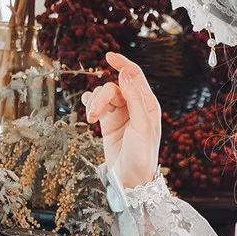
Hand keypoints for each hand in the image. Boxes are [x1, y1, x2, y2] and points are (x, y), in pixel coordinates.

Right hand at [82, 51, 161, 188]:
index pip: (134, 76)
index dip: (122, 64)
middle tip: (94, 113)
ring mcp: (120, 113)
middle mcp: (134, 106)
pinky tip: (89, 114)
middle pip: (113, 87)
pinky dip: (90, 105)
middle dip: (101, 96)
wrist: (130, 179)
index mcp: (147, 104)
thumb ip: (134, 99)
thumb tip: (124, 74)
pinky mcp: (107, 122)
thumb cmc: (141, 155)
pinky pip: (96, 104)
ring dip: (94, 103)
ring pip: (102, 95)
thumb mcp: (142, 127)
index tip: (108, 57)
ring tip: (91, 118)